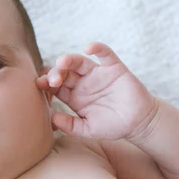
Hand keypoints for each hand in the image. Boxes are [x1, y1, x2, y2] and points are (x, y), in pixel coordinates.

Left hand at [35, 42, 158, 140]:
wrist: (139, 123)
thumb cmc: (112, 126)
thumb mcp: (88, 129)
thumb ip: (71, 125)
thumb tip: (52, 118)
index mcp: (73, 96)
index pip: (55, 86)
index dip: (46, 83)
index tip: (40, 85)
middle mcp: (82, 83)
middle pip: (64, 72)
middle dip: (56, 73)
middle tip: (53, 80)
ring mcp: (97, 74)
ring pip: (79, 62)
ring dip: (69, 60)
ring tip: (63, 63)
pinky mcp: (114, 68)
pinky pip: (105, 54)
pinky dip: (98, 48)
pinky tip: (89, 48)